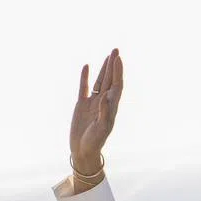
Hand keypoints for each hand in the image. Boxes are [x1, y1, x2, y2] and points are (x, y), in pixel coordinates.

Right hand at [70, 49, 122, 176]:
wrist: (83, 150)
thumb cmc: (95, 142)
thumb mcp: (101, 128)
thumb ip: (104, 113)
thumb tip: (106, 97)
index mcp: (111, 107)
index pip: (116, 85)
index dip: (117, 72)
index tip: (118, 58)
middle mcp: (104, 102)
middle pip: (110, 80)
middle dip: (113, 65)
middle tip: (116, 50)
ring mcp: (93, 103)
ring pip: (99, 81)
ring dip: (103, 69)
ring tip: (108, 55)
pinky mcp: (82, 105)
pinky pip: (84, 88)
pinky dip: (85, 77)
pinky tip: (87, 66)